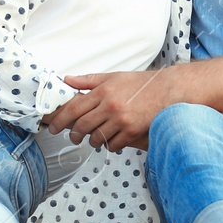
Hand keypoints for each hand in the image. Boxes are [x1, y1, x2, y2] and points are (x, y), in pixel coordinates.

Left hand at [45, 69, 176, 151]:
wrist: (167, 91)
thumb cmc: (140, 84)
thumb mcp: (113, 77)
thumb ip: (88, 80)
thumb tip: (67, 80)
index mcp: (103, 91)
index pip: (74, 108)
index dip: (61, 120)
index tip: (55, 127)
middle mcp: (110, 106)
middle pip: (82, 126)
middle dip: (74, 135)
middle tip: (73, 137)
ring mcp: (121, 120)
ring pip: (96, 138)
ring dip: (92, 141)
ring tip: (93, 139)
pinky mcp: (132, 131)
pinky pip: (113, 145)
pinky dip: (109, 145)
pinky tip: (110, 140)